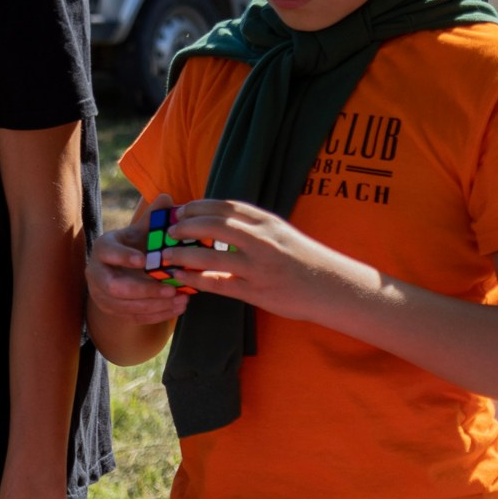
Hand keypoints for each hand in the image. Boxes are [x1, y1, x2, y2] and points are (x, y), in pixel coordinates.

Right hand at [88, 193, 195, 326]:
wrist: (120, 271)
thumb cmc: (135, 247)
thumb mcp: (141, 232)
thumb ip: (154, 217)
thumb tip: (168, 198)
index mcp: (103, 248)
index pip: (108, 253)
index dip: (123, 257)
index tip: (145, 260)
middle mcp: (96, 273)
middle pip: (115, 287)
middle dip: (145, 289)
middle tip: (172, 288)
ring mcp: (102, 295)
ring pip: (126, 306)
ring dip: (155, 305)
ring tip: (181, 299)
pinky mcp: (112, 312)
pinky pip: (133, 318)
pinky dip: (157, 315)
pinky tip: (177, 308)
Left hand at [165, 198, 368, 324]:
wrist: (333, 288)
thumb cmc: (305, 260)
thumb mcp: (281, 233)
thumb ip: (253, 227)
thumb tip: (216, 221)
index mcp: (267, 222)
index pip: (225, 207)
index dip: (198, 206)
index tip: (181, 210)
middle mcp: (262, 241)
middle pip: (214, 226)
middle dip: (186, 226)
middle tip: (169, 231)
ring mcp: (258, 267)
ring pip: (210, 256)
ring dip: (182, 255)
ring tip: (164, 255)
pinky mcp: (256, 292)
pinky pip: (217, 284)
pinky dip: (194, 279)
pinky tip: (180, 277)